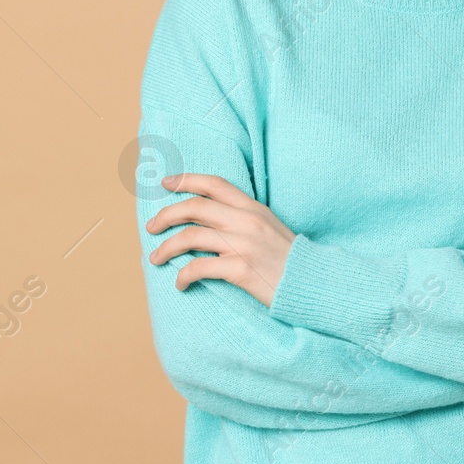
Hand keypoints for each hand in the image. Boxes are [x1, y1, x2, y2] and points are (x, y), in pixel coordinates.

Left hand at [146, 172, 296, 306]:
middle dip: (166, 215)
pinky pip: (199, 267)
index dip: (186, 180)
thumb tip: (211, 219)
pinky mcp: (240, 269)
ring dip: (166, 247)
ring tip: (155, 258)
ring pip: (190, 236)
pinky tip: (180, 283)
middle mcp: (246, 221)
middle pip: (195, 207)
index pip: (214, 184)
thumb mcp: (270, 227)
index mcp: (253, 208)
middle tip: (150, 227)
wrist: (313, 283)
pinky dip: (183, 275)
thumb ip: (244, 219)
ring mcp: (243, 244)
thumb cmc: (290, 259)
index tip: (166, 183)